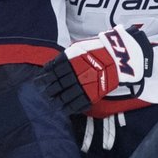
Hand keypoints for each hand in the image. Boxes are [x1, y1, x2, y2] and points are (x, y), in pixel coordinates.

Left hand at [38, 26, 152, 113]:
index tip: (40, 81)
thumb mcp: (78, 48)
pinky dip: (71, 108)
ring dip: (57, 100)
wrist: (118, 58)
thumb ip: (65, 57)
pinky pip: (78, 104)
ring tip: (53, 103)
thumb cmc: (97, 50)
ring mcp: (83, 85)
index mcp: (70, 61)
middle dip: (50, 90)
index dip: (44, 77)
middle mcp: (74, 74)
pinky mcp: (92, 94)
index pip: (52, 72)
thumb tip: (52, 66)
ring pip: (65, 96)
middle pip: (57, 85)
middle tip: (45, 93)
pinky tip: (66, 109)